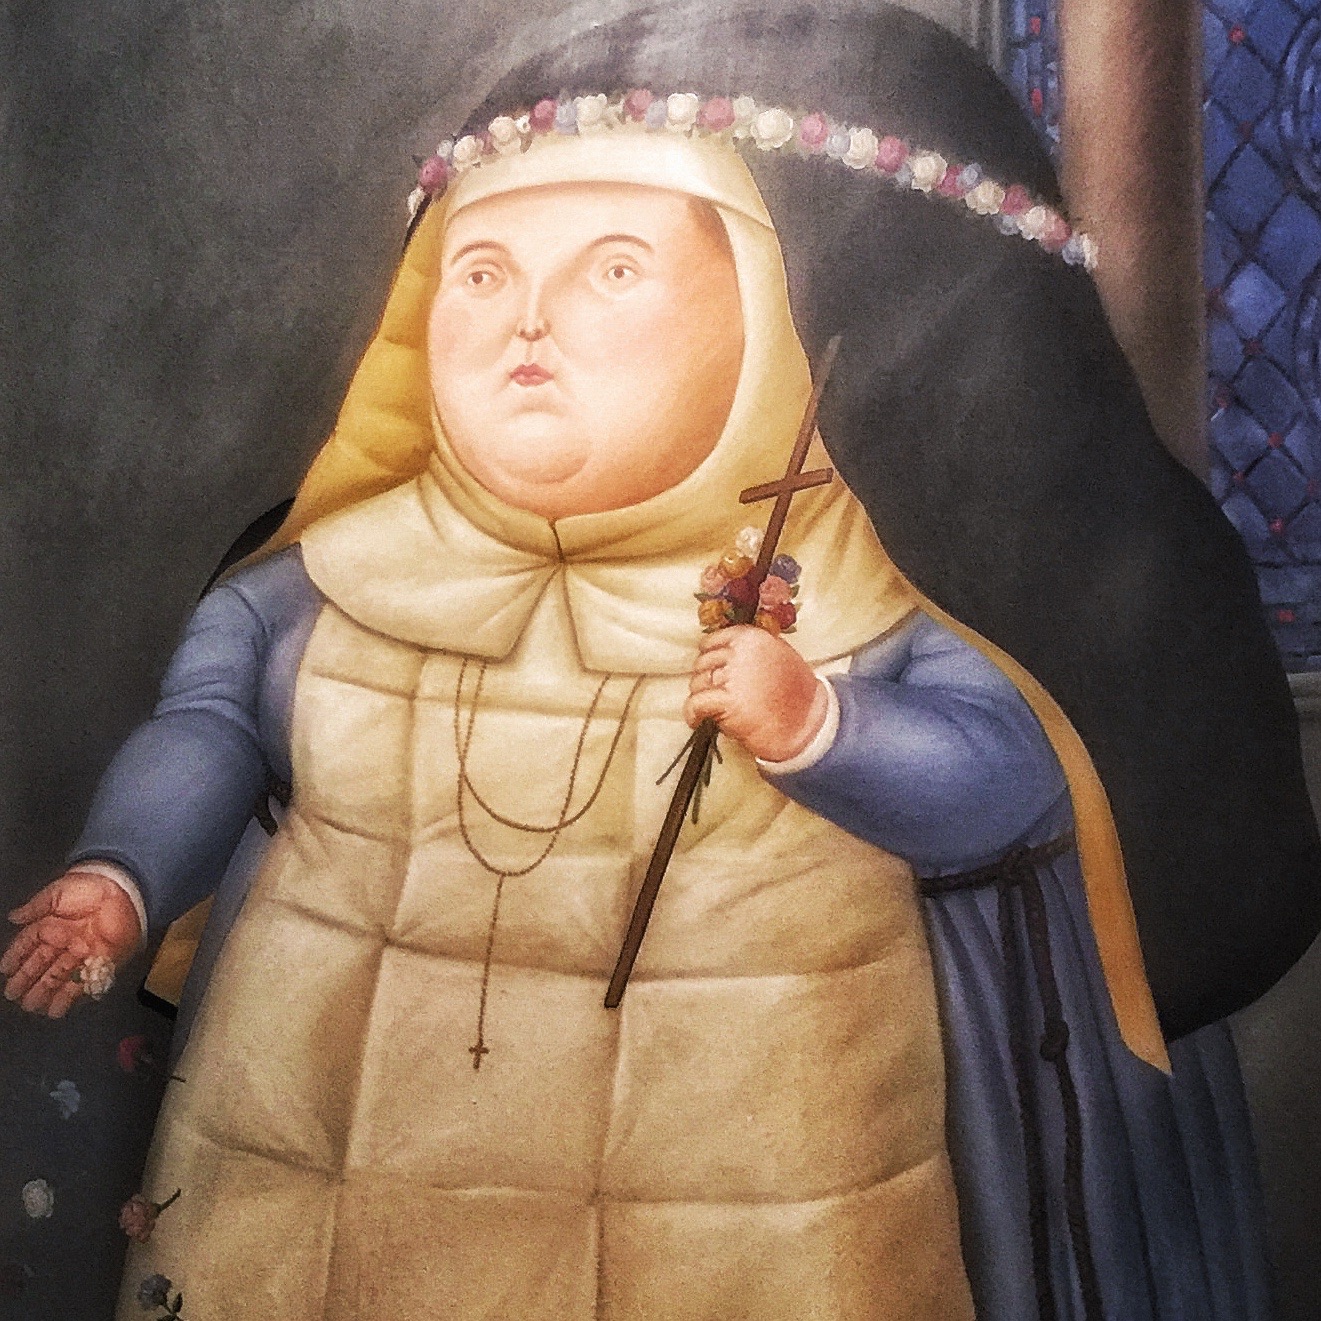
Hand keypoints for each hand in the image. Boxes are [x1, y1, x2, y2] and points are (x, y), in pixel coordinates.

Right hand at [1, 871, 141, 1016]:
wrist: (123, 888)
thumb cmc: (90, 886)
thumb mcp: (57, 892)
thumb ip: (35, 907)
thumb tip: (14, 917)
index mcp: (51, 925)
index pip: (28, 945)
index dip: (16, 958)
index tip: (5, 970)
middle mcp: (65, 942)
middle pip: (42, 965)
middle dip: (27, 981)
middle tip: (15, 995)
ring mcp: (82, 953)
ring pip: (59, 976)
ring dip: (45, 992)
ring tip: (32, 1005)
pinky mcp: (101, 960)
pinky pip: (83, 981)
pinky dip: (71, 996)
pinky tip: (58, 1007)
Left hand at [684, 625, 828, 762]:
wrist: (805, 724)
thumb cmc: (795, 695)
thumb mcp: (779, 656)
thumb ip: (753, 650)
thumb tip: (723, 653)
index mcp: (753, 638)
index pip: (713, 641)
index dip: (708, 657)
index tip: (710, 670)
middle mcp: (742, 652)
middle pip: (703, 663)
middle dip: (705, 680)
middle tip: (714, 695)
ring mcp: (734, 675)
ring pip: (698, 683)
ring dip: (701, 698)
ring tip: (713, 709)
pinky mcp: (728, 700)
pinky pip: (695, 703)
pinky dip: (692, 713)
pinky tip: (697, 720)